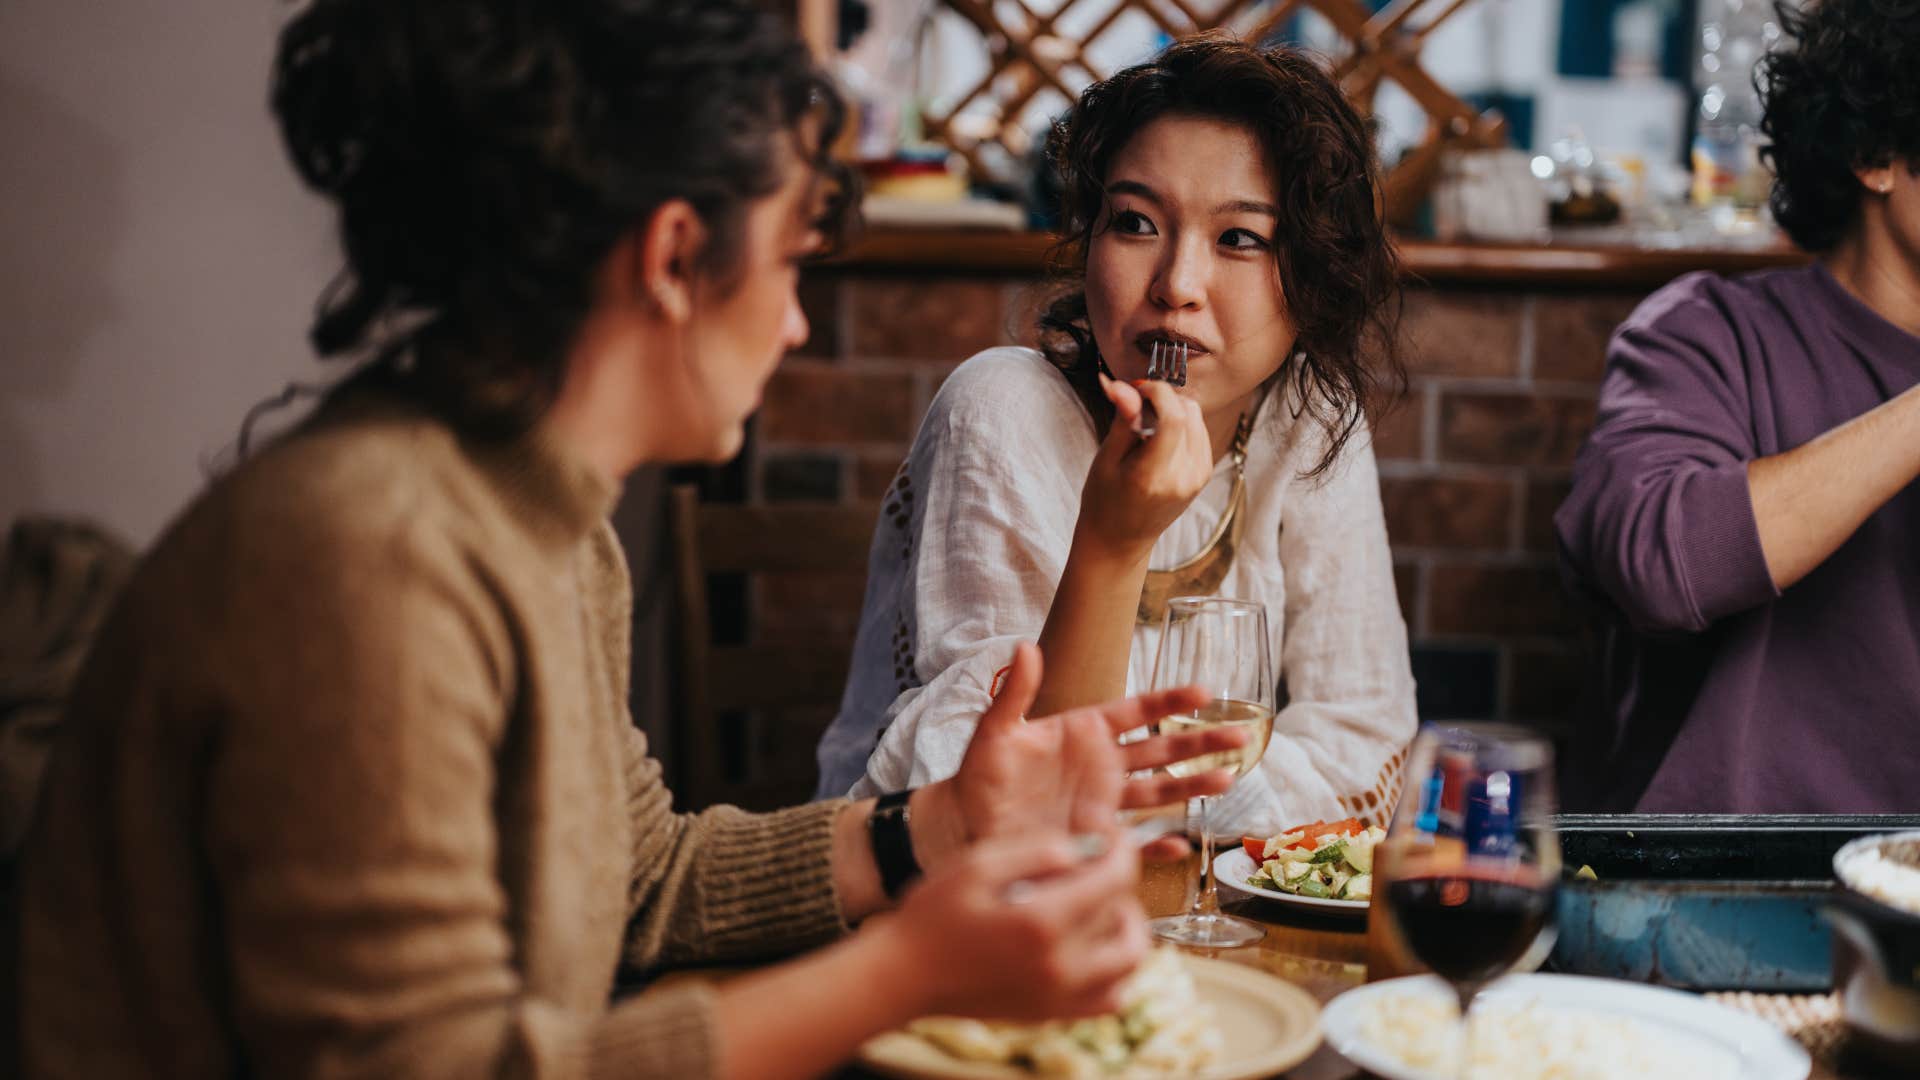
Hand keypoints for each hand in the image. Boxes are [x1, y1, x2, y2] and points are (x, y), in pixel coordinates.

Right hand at [877, 831, 1148, 1020]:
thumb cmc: (932, 914)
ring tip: (1102, 904)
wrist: (903, 975)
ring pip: (1129, 960)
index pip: (1114, 878)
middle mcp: (1059, 965)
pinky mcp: (1052, 1014)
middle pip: (1124, 914)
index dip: (1121, 849)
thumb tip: (1081, 848)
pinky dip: (1116, 971)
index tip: (1111, 835)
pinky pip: (1110, 998)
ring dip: (1128, 925)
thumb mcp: (975, 864)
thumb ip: (1033, 850)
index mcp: (1041, 922)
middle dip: (1120, 880)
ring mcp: (1059, 996)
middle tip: (1099, 863)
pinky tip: (1093, 946)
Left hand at [911, 643, 1246, 866]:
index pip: (1135, 712)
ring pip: (1158, 792)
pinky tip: (1182, 845)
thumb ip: (1014, 694)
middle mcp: (1100, 766)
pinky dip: (1158, 845)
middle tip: (1240, 735)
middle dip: (1201, 742)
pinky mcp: (1093, 839)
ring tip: (1229, 779)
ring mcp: (1101, 804)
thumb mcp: (994, 732)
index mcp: (1083, 732)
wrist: (962, 829)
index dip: (1169, 701)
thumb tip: (1025, 646)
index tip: (1204, 692)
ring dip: (1192, 786)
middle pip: (1161, 750)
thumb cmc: (976, 778)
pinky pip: (1133, 843)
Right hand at [1075, 374, 1213, 558]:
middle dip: (1162, 397)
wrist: (1120, 539)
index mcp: (1154, 475)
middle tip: (1135, 404)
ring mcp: (1198, 477)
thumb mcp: (1106, 458)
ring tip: (1145, 424)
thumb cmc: (1104, 500)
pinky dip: (1181, 423)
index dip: (1157, 392)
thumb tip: (1123, 386)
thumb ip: (1123, 421)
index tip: (1135, 388)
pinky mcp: (1204, 474)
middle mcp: (1183, 477)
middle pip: (1188, 412)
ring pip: (1196, 417)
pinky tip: (1159, 436)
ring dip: (1172, 408)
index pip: (1174, 417)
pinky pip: (1199, 431)